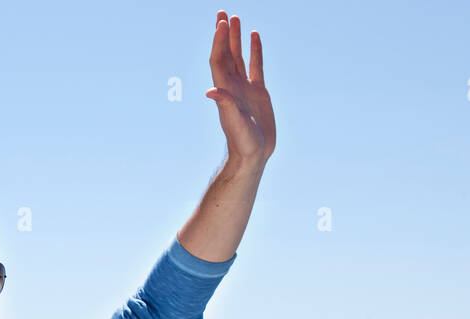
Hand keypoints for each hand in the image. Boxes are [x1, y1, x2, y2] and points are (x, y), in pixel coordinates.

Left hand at [204, 11, 274, 168]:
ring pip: (239, 57)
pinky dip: (255, 51)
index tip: (220, 24)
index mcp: (224, 90)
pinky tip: (254, 36)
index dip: (218, 42)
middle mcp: (232, 86)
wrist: (253, 154)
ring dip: (236, 38)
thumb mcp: (233, 123)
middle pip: (226, 54)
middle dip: (223, 34)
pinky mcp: (258, 91)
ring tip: (235, 19)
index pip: (219, 60)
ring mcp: (245, 87)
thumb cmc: (242, 142)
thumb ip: (225, 105)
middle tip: (222, 13)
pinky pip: (256, 66)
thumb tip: (211, 91)